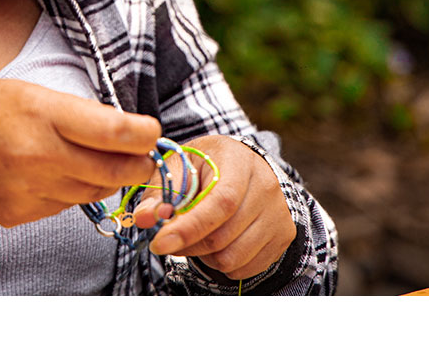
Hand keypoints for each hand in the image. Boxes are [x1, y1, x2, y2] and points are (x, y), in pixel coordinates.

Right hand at [0, 79, 159, 226]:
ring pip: (94, 192)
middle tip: (143, 156)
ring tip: (99, 161)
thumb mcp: (22, 91)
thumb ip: (71, 111)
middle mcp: (36, 155)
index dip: (144, 134)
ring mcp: (27, 190)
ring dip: (107, 179)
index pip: (115, 131)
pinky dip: (72, 191)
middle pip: (115, 170)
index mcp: (38, 113)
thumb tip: (120, 129)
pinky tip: (57, 174)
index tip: (150, 131)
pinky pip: (65, 206)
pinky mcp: (19, 215)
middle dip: (138, 164)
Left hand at [133, 135, 295, 279]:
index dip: (189, 227)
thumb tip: (144, 218)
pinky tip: (218, 242)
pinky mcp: (284, 235)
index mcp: (238, 161)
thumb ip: (159, 193)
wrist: (242, 167)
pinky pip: (246, 268)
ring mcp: (279, 212)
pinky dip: (223, 263)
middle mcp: (266, 186)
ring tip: (198, 235)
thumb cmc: (205, 168)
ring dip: (205, 255)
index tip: (159, 243)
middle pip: (223, 235)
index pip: (221, 202)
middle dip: (188, 244)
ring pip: (233, 257)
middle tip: (171, 237)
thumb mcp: (178, 169)